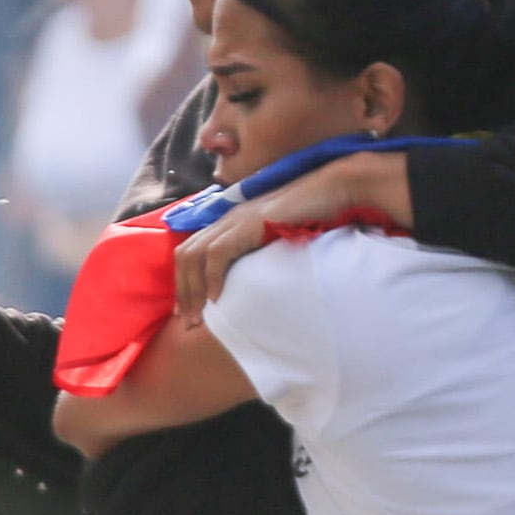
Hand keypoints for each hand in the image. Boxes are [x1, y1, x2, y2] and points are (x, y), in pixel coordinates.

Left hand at [172, 153, 414, 313]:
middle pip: (185, 255)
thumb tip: (251, 282)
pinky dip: (213, 278)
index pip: (191, 252)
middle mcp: (226, 219)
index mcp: (230, 222)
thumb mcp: (277, 240)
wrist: (330, 191)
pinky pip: (218, 253)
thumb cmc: (311, 217)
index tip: (189, 312)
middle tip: (188, 323)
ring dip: (193, 290)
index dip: (184, 283)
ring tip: (199, 318)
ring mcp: (236, 220)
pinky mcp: (249, 224)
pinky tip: (217, 299)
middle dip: (183, 292)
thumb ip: (259, 254)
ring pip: (195, 255)